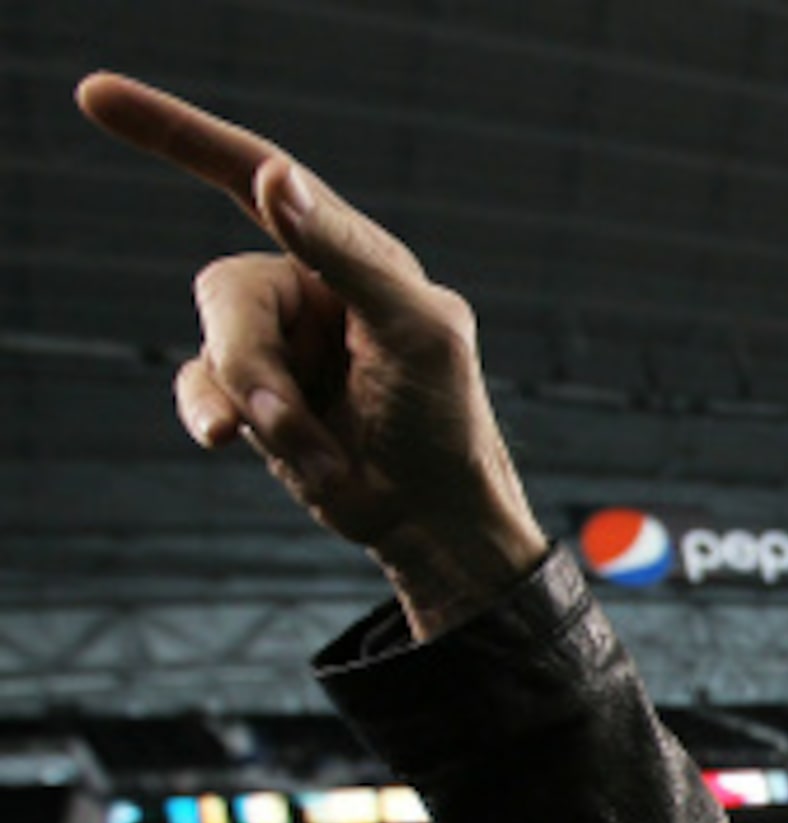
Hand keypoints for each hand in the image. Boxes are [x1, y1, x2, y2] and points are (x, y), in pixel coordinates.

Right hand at [73, 73, 547, 636]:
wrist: (436, 520)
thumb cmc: (447, 419)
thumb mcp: (416, 331)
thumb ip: (345, 254)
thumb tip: (274, 179)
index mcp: (352, 252)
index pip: (256, 174)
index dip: (178, 133)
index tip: (97, 95)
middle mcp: (307, 287)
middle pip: (227, 290)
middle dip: (253, 361)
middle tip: (291, 415)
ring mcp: (276, 343)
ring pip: (215, 348)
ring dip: (262, 408)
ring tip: (318, 451)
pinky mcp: (252, 395)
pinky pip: (198, 390)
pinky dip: (218, 419)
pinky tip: (234, 443)